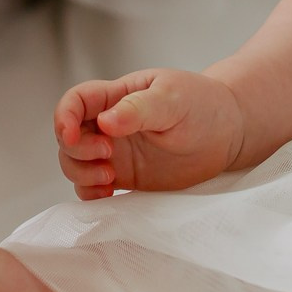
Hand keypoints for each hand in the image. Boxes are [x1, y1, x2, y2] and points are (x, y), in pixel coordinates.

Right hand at [55, 69, 246, 199]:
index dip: (63, 117)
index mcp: (116, 97)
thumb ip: (139, 108)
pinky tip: (109, 194)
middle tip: (108, 156)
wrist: (227, 132)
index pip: (75, 101)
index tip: (71, 134)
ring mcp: (115, 152)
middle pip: (69, 137)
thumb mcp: (172, 97)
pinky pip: (92, 188)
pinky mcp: (125, 177)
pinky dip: (90, 194)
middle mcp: (109, 124)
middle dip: (78, 150)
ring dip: (81, 174)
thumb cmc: (202, 104)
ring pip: (75, 164)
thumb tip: (104, 122)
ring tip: (110, 179)